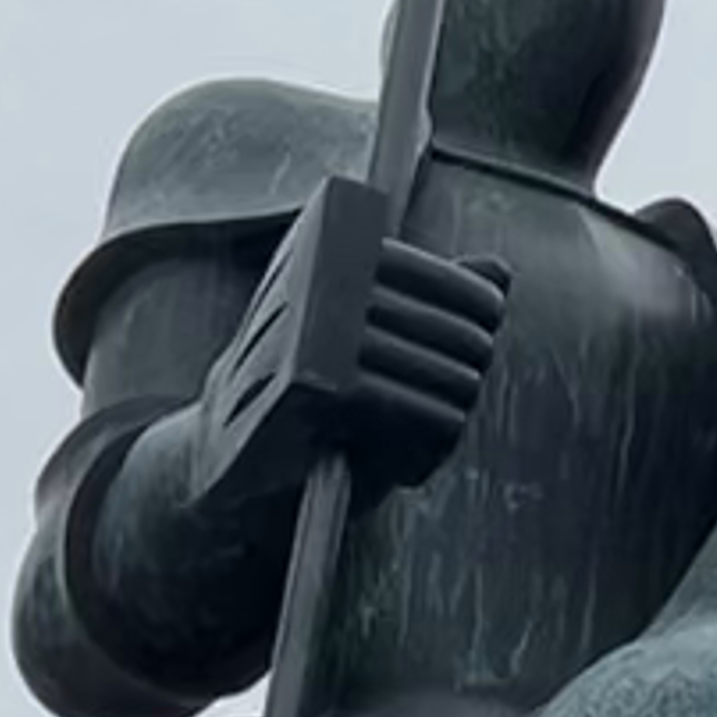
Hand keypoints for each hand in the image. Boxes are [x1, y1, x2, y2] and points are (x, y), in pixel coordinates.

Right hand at [188, 183, 506, 517]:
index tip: (480, 345)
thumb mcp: (366, 338)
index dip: (478, 309)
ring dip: (449, 416)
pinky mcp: (310, 389)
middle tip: (452, 401)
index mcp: (327, 250)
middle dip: (467, 371)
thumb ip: (430, 300)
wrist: (217, 462)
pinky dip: (425, 447)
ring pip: (441, 375)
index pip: (437, 276)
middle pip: (451, 330)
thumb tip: (499, 270)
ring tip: (430, 435)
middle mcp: (318, 280)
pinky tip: (407, 467)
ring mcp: (313, 332)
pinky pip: (410, 411)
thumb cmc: (305, 394)